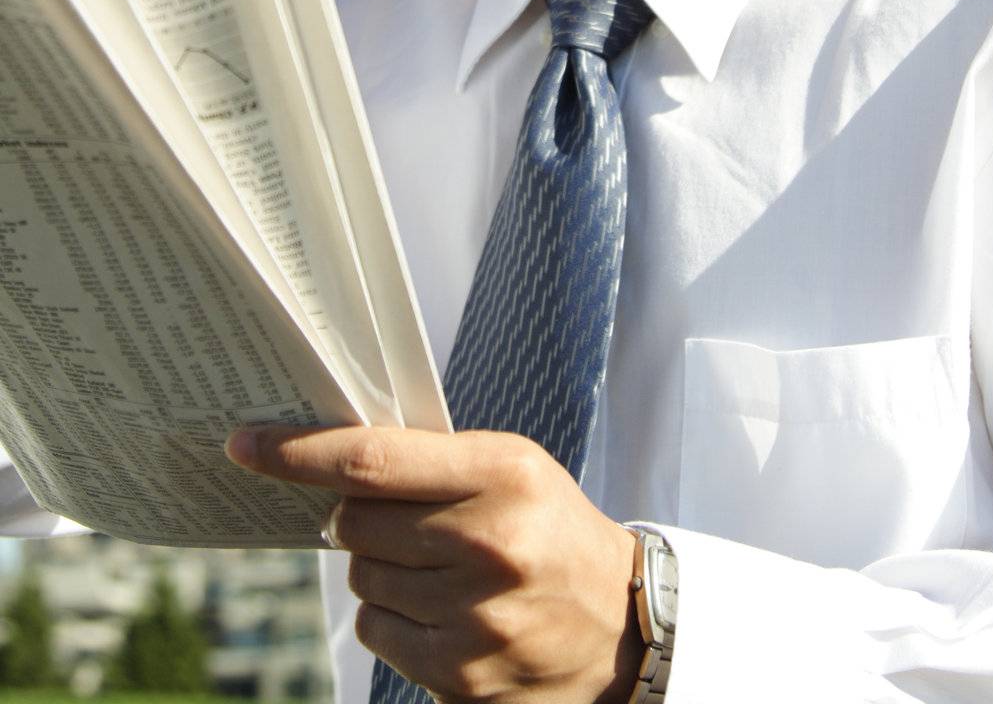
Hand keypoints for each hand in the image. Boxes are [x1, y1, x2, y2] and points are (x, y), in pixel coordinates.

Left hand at [224, 424, 643, 703]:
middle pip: (354, 526)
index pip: (373, 461)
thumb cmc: (550, 527)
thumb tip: (327, 463)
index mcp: (503, 475)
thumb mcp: (511, 467)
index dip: (297, 452)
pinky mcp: (465, 678)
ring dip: (380, 570)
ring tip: (436, 566)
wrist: (620, 623)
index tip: (243, 444)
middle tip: (398, 517)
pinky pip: (380, 636)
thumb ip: (432, 461)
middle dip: (355, 518)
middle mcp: (488, 546)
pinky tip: (440, 609)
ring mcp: (476, 620)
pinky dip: (393, 617)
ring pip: (362, 583)